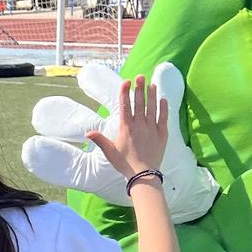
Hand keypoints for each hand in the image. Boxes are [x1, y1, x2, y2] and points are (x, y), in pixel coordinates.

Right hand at [22, 61, 217, 222]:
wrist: (144, 174)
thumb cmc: (125, 164)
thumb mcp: (110, 152)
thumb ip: (100, 140)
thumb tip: (87, 133)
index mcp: (126, 128)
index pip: (125, 105)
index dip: (125, 92)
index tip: (126, 81)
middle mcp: (139, 125)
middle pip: (139, 103)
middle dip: (139, 88)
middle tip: (140, 76)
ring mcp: (152, 128)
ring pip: (152, 107)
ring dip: (152, 95)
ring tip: (151, 84)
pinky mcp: (162, 134)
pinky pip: (164, 118)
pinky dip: (164, 108)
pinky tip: (163, 99)